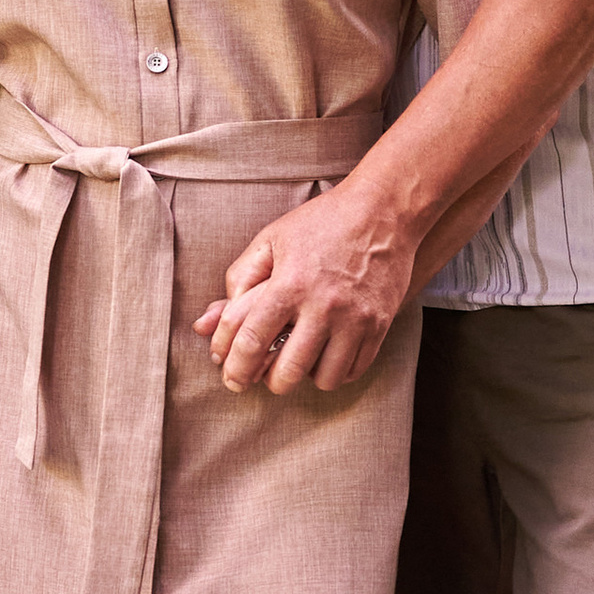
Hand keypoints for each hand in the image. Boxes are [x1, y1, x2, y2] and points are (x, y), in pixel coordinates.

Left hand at [200, 183, 419, 394]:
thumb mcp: (271, 239)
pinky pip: (354, 370)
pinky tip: (326, 356)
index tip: (230, 376)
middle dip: (268, 382)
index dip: (235, 366)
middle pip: (288, 371)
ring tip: (299, 362)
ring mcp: (356, 319)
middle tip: (263, 377)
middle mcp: (324, 306)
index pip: (252, 341)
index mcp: (290, 283)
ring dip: (305, 377)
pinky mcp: (380, 325)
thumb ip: (240, 278)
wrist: (383, 211)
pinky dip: (336, 371)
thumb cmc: (322, 222)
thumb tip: (210, 321)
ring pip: (324, 379)